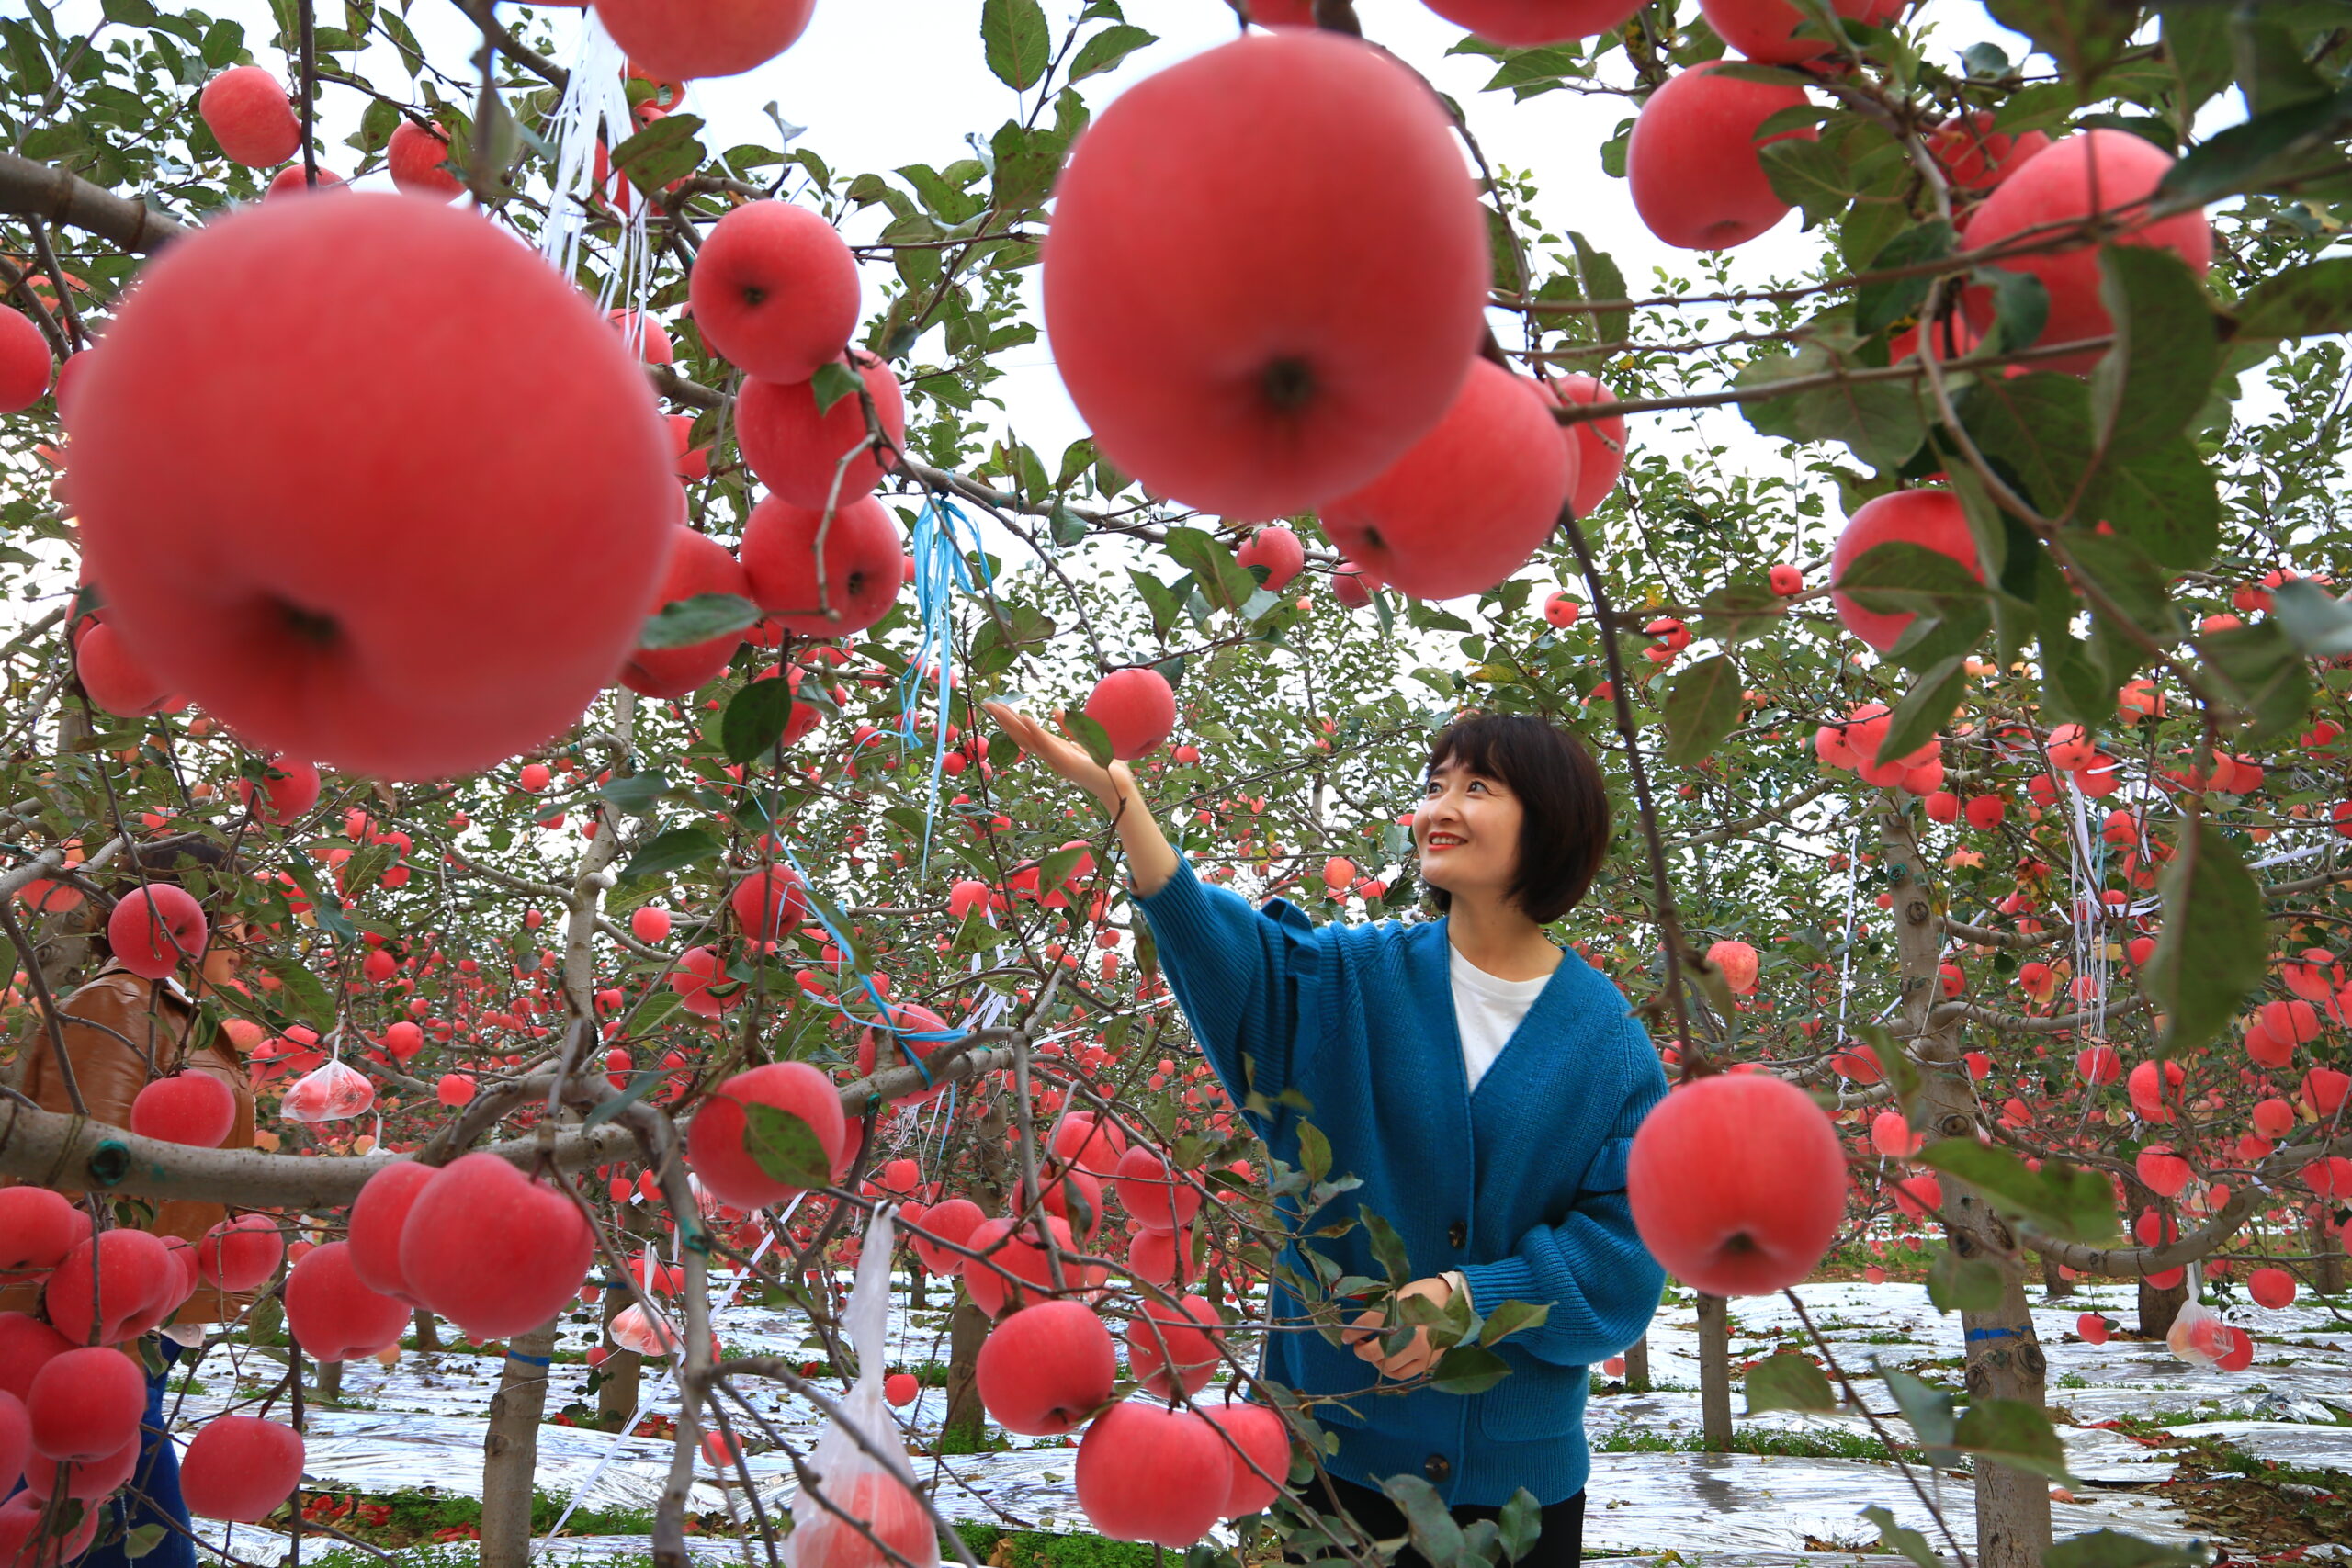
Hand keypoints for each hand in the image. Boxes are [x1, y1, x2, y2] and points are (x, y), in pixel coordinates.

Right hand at [982, 700, 1136, 810]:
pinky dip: (1036, 731)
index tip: (997, 706)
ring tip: (997, 709)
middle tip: (987, 704)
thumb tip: (1054, 711)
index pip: (1026, 732)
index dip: (1011, 719)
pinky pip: (1048, 744)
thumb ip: (1068, 727)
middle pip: (1021, 735)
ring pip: (1028, 738)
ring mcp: (1056, 758)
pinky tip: (1025, 718)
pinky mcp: (1066, 760)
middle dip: (1004, 720)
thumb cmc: (1102, 766)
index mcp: (1053, 749)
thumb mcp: (1083, 740)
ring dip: (1012, 723)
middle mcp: (1049, 755)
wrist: (1116, 785)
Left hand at [1345, 1276, 1452, 1380]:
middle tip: (1360, 1346)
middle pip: (1375, 1351)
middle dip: (1362, 1350)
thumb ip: (1379, 1312)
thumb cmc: (1422, 1295)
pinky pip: (1402, 1374)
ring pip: (1387, 1365)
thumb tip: (1358, 1328)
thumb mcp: (1398, 1295)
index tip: (1346, 1336)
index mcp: (1400, 1310)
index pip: (1368, 1324)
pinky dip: (1391, 1371)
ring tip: (1375, 1353)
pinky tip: (1388, 1363)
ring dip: (1376, 1361)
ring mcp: (1419, 1349)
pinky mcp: (1427, 1360)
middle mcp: (1409, 1331)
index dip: (1352, 1332)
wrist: (1453, 1300)